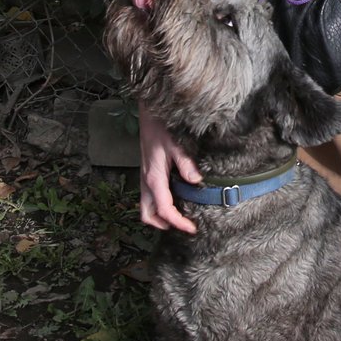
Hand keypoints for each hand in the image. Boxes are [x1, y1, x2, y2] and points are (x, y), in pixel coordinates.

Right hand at [139, 109, 199, 233]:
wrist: (149, 112)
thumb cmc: (161, 126)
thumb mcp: (175, 144)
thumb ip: (185, 163)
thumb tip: (196, 181)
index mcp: (154, 177)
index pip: (164, 209)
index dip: (177, 222)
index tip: (192, 229)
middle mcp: (146, 180)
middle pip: (148, 215)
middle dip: (164, 224)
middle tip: (185, 225)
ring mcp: (145, 177)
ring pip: (146, 207)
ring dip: (160, 216)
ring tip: (180, 216)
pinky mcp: (147, 172)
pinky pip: (149, 197)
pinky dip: (159, 205)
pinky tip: (176, 199)